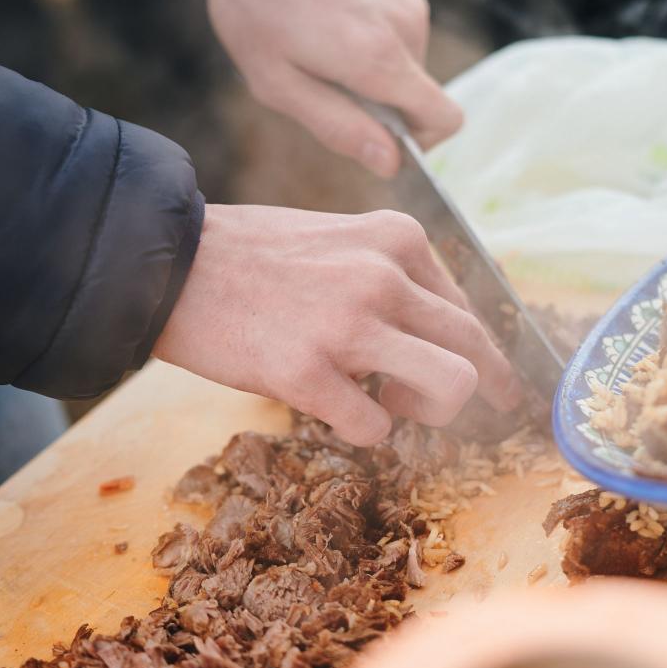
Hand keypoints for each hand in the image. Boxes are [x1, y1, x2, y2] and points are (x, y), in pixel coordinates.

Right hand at [154, 205, 520, 445]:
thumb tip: (441, 330)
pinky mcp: (307, 373)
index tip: (499, 378)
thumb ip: (393, 274)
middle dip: (493, 388)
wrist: (167, 262)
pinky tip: (336, 408)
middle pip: (474, 347)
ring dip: (432, 409)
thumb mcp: (339, 238)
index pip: (467, 307)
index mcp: (396, 238)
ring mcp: (348, 325)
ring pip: (452, 386)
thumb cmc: (252, 255)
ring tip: (395, 403)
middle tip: (499, 411)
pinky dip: (365, 428)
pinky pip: (375, 426)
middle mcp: (383, 276)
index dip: (488, 351)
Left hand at [207, 0, 461, 176]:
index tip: (385, 140)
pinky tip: (330, 24)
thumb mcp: (279, 85)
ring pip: (406, 64)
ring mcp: (404, 1)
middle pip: (420, 94)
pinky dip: (370, 40)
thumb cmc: (253, 11)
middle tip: (327, 83)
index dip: (422, 141)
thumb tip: (390, 164)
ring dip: (372, 69)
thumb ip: (339, 128)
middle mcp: (404, 26)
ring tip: (322, 47)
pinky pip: (397, 35)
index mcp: (378, 59)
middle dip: (382, 102)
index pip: (445, 118)